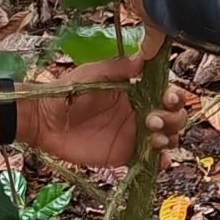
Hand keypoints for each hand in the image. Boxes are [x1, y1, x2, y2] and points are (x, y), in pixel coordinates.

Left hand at [20, 46, 187, 169]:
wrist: (45, 120)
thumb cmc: (68, 91)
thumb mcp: (93, 74)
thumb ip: (119, 68)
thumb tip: (145, 58)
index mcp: (137, 92)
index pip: (167, 95)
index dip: (175, 97)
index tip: (168, 99)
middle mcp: (140, 113)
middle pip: (173, 118)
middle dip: (173, 120)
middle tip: (152, 120)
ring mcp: (134, 136)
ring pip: (167, 139)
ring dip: (169, 139)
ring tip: (155, 139)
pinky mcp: (125, 155)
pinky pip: (150, 160)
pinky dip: (160, 162)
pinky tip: (159, 160)